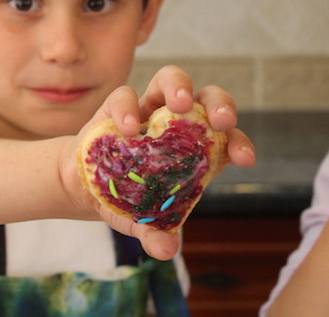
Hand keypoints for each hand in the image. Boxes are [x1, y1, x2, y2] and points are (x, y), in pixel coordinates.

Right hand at [60, 65, 255, 259]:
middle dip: (219, 104)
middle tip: (220, 121)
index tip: (244, 159)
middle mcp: (177, 123)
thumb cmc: (126, 198)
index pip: (226, 138)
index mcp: (195, 149)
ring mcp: (148, 109)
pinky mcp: (117, 106)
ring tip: (179, 105)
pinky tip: (129, 130)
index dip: (239, 143)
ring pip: (170, 79)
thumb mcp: (141, 220)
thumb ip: (154, 232)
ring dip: (179, 87)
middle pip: (207, 97)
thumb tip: (165, 250)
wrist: (85, 185)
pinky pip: (125, 95)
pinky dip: (128, 107)